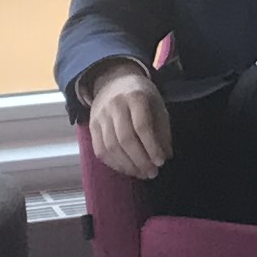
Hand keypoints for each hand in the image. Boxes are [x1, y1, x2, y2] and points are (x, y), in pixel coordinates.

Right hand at [79, 61, 172, 179]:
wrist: (114, 82)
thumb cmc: (142, 97)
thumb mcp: (158, 106)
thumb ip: (163, 130)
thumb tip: (165, 156)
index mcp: (135, 96)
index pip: (142, 126)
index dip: (152, 147)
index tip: (161, 162)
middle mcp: (115, 105)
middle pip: (125, 138)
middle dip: (140, 160)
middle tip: (152, 173)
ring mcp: (100, 115)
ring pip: (111, 147)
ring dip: (127, 166)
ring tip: (142, 174)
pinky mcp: (91, 126)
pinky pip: (100, 150)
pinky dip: (114, 164)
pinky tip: (127, 169)